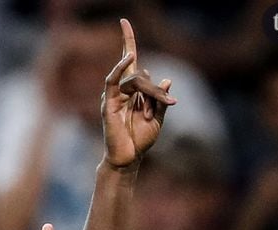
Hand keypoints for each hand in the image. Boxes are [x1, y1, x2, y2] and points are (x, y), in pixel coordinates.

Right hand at [102, 19, 175, 168]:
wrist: (129, 159)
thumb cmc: (140, 141)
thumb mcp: (158, 119)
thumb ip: (161, 99)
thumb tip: (167, 79)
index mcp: (132, 91)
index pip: (129, 60)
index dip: (127, 40)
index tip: (124, 21)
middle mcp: (121, 90)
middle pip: (141, 75)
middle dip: (155, 91)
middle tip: (169, 104)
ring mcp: (113, 96)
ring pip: (134, 80)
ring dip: (148, 96)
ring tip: (150, 114)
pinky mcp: (108, 104)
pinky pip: (113, 81)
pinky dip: (120, 68)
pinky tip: (129, 58)